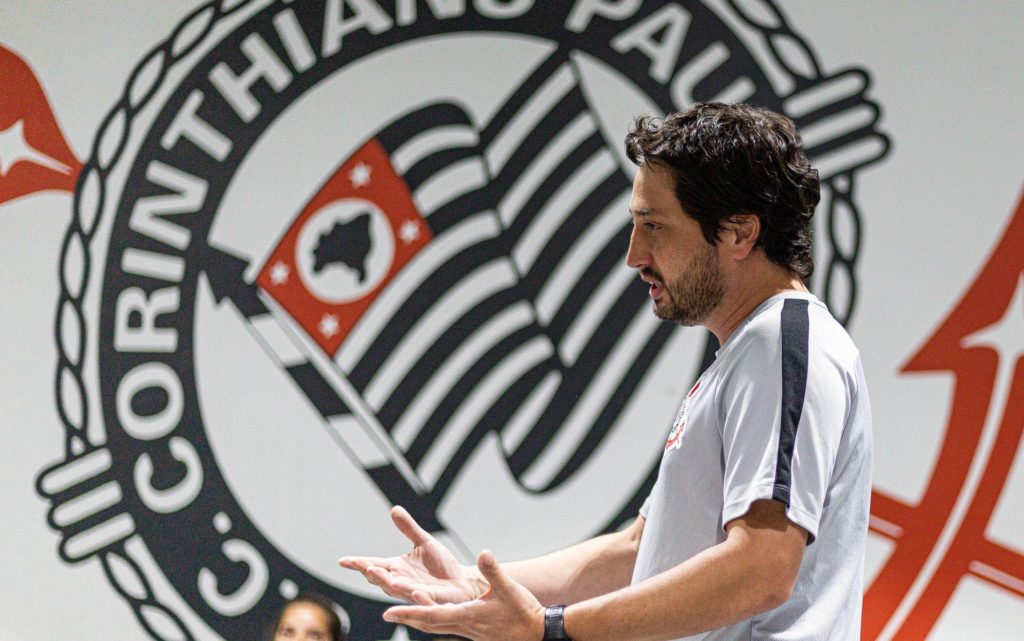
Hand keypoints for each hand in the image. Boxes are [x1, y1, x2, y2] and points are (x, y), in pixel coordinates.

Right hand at [338, 506, 484, 603]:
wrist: (461, 581)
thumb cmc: (439, 564)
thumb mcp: (424, 541)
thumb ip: (408, 528)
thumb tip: (394, 509)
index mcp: (396, 568)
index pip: (374, 565)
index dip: (358, 564)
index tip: (342, 561)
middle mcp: (401, 582)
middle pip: (382, 580)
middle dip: (375, 575)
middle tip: (367, 567)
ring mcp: (415, 592)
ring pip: (400, 591)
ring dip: (393, 586)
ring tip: (389, 580)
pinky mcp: (432, 600)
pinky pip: (424, 600)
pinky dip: (419, 597)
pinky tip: (417, 592)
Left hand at [383, 550, 545, 640]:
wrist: (536, 633)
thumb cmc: (523, 612)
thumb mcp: (509, 588)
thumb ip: (493, 571)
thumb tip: (483, 553)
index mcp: (467, 615)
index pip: (432, 615)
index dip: (410, 612)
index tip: (390, 610)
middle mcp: (463, 625)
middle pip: (428, 623)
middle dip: (407, 618)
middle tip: (387, 614)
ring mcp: (467, 631)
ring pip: (435, 626)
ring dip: (417, 620)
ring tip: (401, 614)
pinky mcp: (472, 631)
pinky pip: (446, 626)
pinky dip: (432, 620)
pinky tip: (429, 614)